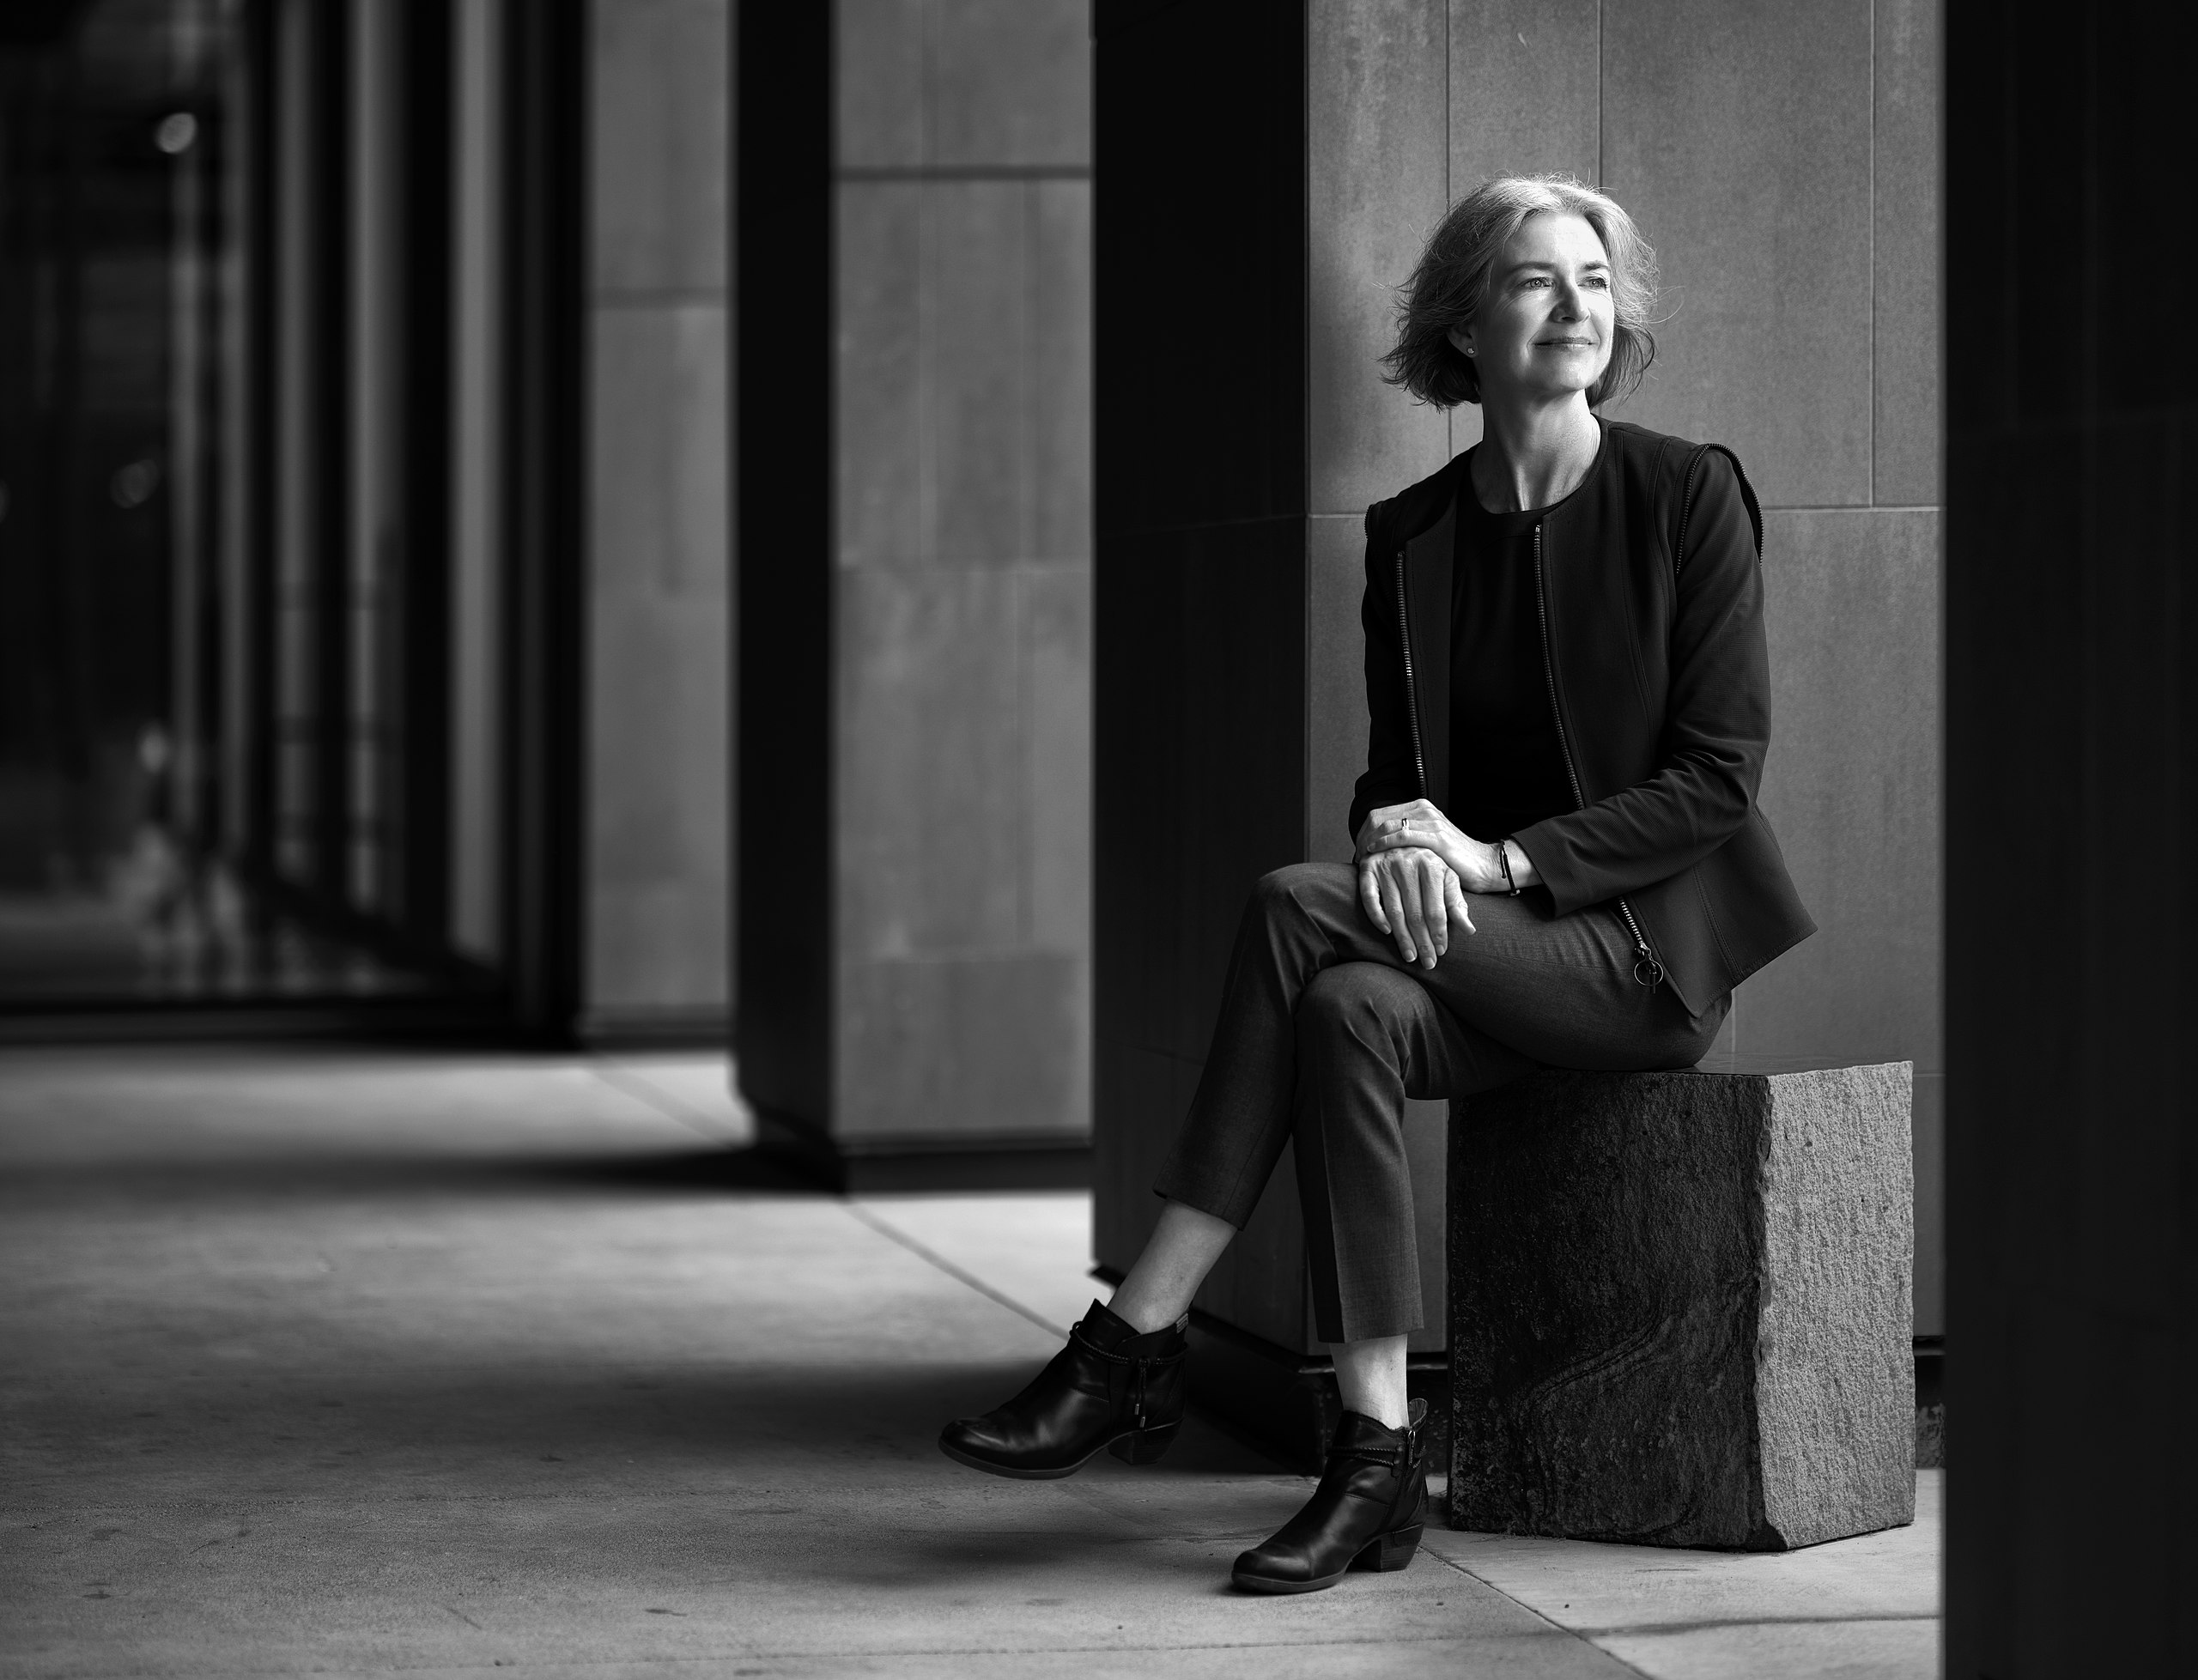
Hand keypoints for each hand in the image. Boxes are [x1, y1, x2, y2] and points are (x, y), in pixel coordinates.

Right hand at [1356, 845, 1472, 968]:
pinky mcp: (1367, 868)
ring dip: (1402, 938)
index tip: (1441, 952)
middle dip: (1422, 942)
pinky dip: (1376, 916)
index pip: (1436, 909)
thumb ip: (1456, 902)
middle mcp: (1408, 864)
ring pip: (1394, 911)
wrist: (1400, 836)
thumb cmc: (1428, 863)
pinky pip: (1369, 898)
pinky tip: (1387, 932)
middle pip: (1416, 914)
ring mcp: (1386, 866)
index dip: (1439, 933)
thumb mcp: (1447, 877)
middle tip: (1427, 963)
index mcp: (1432, 865)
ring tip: (1410, 956)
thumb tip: (1470, 930)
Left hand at [1357, 799, 1534, 893]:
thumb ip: (1405, 838)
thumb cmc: (1452, 859)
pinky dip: (1384, 844)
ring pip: (1387, 825)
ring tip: (1362, 858)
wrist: (1483, 865)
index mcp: (1419, 808)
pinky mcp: (1437, 836)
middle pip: (1378, 818)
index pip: (1379, 814)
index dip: (1364, 833)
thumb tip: (1377, 846)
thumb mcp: (1425, 843)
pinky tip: (1374, 854)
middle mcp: (1424, 810)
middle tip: (1356, 857)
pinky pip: (1402, 835)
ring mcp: (1431, 821)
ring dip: (1370, 842)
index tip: (1358, 851)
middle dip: (1363, 838)